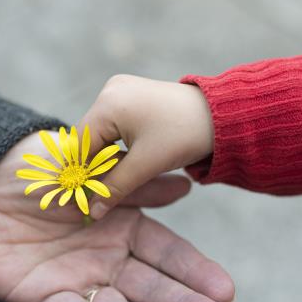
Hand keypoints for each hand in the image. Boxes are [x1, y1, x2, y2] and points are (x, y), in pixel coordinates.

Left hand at [0, 132, 232, 301]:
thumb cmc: (39, 171)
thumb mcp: (90, 169)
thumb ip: (134, 183)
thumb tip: (186, 187)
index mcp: (122, 227)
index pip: (166, 253)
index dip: (194, 271)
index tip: (226, 291)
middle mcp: (106, 259)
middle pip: (150, 288)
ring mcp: (77, 280)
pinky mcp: (44, 297)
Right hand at [78, 74, 213, 218]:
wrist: (222, 115)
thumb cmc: (184, 136)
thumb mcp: (146, 165)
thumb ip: (115, 188)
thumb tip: (92, 212)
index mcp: (109, 104)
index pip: (80, 144)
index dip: (80, 172)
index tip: (82, 197)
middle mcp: (110, 91)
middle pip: (89, 137)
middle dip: (92, 165)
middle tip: (95, 193)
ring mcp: (120, 90)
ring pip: (101, 132)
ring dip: (105, 156)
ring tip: (110, 179)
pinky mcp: (132, 95)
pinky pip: (113, 124)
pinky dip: (115, 144)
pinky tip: (124, 161)